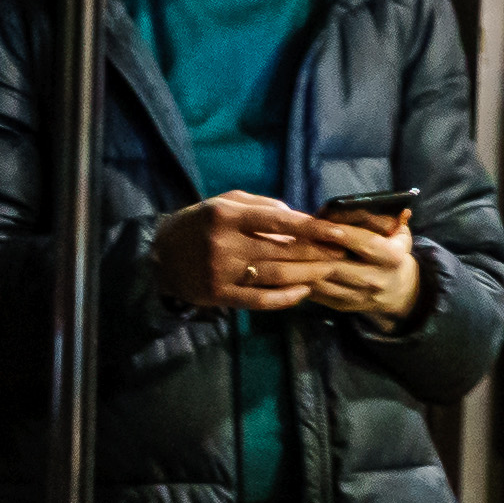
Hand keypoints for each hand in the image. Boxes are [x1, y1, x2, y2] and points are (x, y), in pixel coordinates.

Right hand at [154, 193, 424, 322]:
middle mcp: (224, 244)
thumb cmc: (199, 223)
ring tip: (329, 272)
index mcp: (227, 215)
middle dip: (317, 253)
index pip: (279, 221)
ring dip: (306, 276)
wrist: (160, 256)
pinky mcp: (219, 295)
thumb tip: (298, 216)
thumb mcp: (225, 202)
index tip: (339, 231)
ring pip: (275, 276)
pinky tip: (304, 293)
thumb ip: (261, 206)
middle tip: (343, 253)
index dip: (313, 227)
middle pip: (282, 251)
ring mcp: (221, 272)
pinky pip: (260, 300)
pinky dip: (286, 298)